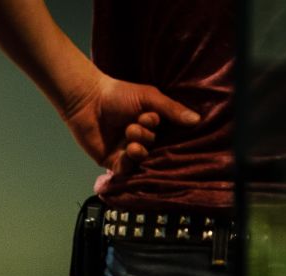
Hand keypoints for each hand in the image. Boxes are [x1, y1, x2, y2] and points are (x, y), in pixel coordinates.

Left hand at [61, 72, 199, 174]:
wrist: (88, 100)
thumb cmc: (118, 95)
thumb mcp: (149, 98)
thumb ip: (171, 109)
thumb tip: (197, 120)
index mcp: (151, 125)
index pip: (166, 135)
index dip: (159, 128)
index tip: (150, 116)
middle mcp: (140, 139)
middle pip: (155, 147)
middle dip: (147, 136)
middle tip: (135, 124)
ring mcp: (126, 151)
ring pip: (142, 160)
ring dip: (139, 149)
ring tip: (130, 135)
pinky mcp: (112, 161)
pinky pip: (126, 170)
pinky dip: (129, 162)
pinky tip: (129, 150)